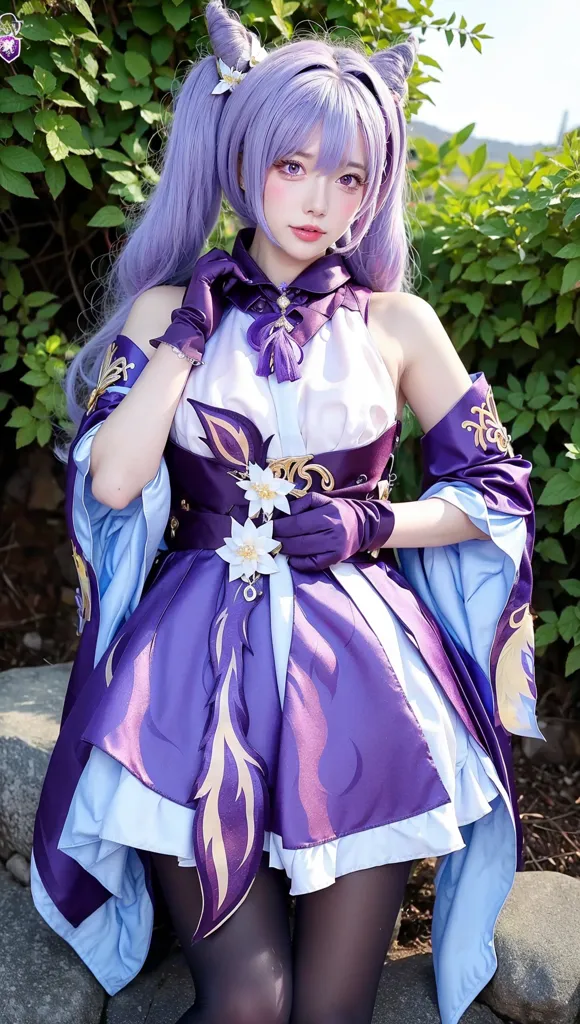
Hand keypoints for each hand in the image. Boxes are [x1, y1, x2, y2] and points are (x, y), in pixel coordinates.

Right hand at [149, 250, 249, 362]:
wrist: (196, 325)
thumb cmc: (208, 315)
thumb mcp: (220, 296)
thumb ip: (225, 285)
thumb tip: (239, 279)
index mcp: (203, 274)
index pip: (219, 259)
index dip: (232, 265)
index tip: (242, 280)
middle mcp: (200, 269)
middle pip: (220, 254)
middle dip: (234, 263)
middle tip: (243, 277)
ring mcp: (200, 270)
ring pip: (222, 256)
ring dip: (235, 267)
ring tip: (242, 280)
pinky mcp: (203, 275)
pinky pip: (223, 265)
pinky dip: (235, 270)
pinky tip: (240, 280)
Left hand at [272, 491, 394, 571]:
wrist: (363, 525)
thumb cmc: (338, 510)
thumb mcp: (322, 499)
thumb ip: (302, 503)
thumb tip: (282, 513)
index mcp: (328, 514)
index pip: (298, 523)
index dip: (280, 526)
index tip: (267, 527)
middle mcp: (333, 531)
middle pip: (299, 539)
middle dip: (279, 539)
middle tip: (267, 538)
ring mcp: (335, 547)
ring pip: (304, 552)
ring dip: (286, 550)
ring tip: (276, 546)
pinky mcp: (336, 559)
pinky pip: (313, 564)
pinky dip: (299, 563)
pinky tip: (291, 558)